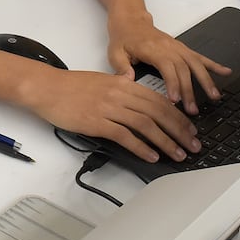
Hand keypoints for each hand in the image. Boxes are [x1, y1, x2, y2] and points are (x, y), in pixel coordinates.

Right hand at [23, 67, 203, 162]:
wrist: (47, 88)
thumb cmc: (71, 87)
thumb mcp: (103, 83)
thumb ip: (123, 92)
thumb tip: (139, 108)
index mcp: (124, 84)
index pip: (159, 100)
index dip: (178, 116)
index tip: (190, 129)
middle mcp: (120, 94)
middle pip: (158, 112)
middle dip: (180, 130)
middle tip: (193, 145)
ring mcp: (109, 108)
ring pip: (146, 125)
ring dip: (166, 141)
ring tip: (178, 154)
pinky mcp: (97, 122)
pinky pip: (125, 135)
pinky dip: (141, 147)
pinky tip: (151, 156)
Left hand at [106, 11, 230, 114]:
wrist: (131, 20)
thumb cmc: (123, 37)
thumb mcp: (115, 51)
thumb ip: (121, 66)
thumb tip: (128, 79)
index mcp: (152, 49)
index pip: (167, 67)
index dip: (173, 84)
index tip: (176, 100)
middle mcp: (169, 47)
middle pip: (184, 69)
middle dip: (190, 90)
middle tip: (193, 109)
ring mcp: (178, 47)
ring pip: (196, 64)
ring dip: (206, 80)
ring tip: (215, 96)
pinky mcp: (182, 48)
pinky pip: (200, 56)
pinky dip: (214, 65)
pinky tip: (226, 72)